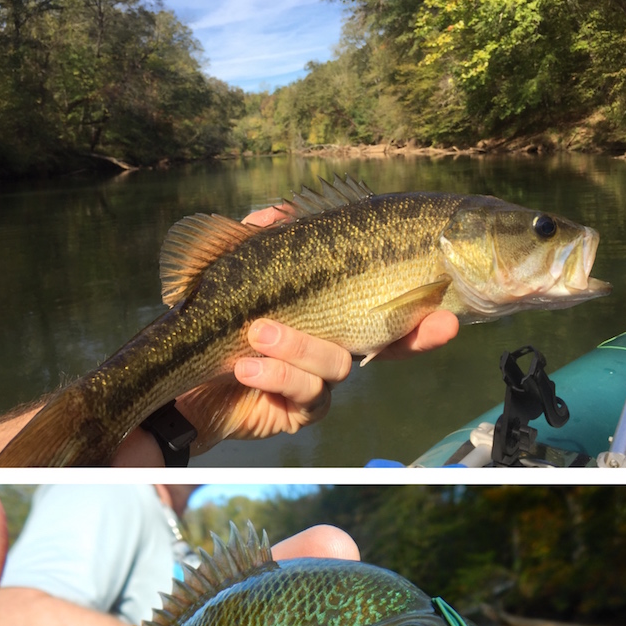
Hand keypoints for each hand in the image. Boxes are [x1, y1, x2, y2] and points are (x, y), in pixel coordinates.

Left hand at [168, 200, 460, 452]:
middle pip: (389, 342)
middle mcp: (333, 349)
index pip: (384, 308)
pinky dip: (276, 373)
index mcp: (328, 314)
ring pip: (336, 364)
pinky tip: (247, 366)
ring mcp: (320, 383)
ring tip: (257, 332)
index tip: (450, 301)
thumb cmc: (208, 325)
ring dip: (298, 345)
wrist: (176, 378)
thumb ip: (253, 240)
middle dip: (417, 333)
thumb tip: (278, 213)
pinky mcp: (298, 412)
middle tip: (438, 322)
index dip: (420, 306)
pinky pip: (304, 393)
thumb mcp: (227, 273)